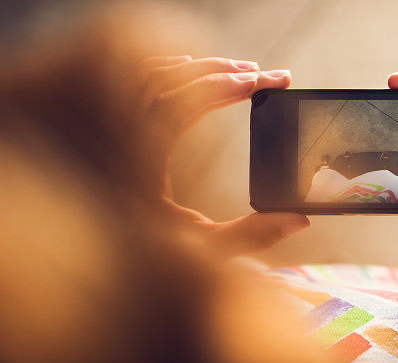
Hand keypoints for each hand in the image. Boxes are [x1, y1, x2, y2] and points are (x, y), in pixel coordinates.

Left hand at [124, 55, 308, 256]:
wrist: (98, 260)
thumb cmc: (149, 258)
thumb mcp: (204, 252)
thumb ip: (251, 237)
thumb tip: (299, 220)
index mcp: (137, 165)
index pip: (174, 106)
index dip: (216, 88)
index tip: (255, 83)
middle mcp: (118, 139)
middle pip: (164, 79)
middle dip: (218, 70)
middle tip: (262, 75)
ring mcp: (111, 128)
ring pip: (149, 73)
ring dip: (196, 67)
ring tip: (240, 71)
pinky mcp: (113, 128)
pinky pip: (134, 81)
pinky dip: (166, 67)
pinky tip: (194, 68)